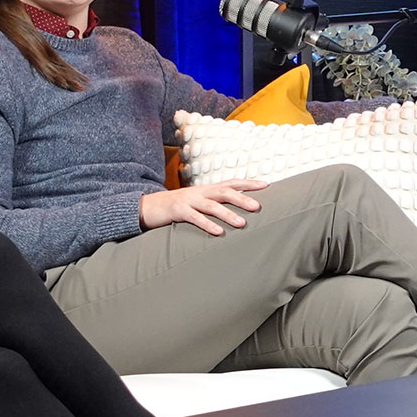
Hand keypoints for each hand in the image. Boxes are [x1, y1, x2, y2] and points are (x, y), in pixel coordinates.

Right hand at [139, 179, 266, 235]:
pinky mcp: (178, 211)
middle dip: (242, 198)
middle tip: (258, 207)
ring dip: (227, 214)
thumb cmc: (178, 207)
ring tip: (241, 223)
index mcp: (206, 189)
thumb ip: (214, 204)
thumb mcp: (198, 202)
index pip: (231, 183)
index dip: (248, 183)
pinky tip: (218, 233)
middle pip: (224, 192)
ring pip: (211, 205)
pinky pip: (195, 218)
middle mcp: (200, 192)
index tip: (267, 185)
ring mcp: (188, 200)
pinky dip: (207, 225)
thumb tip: (239, 212)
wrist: (149, 206)